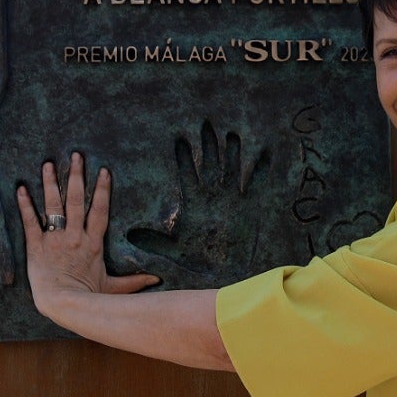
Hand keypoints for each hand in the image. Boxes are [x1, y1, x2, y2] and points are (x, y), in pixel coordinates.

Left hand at [17, 153, 158, 316]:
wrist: (63, 304)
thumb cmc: (88, 298)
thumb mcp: (114, 288)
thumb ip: (134, 281)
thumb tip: (157, 279)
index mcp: (93, 244)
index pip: (99, 211)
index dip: (102, 191)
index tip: (103, 171)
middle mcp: (74, 237)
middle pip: (77, 201)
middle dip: (77, 177)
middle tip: (75, 155)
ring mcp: (55, 240)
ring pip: (53, 206)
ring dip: (51, 184)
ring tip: (47, 164)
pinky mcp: (36, 246)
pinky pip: (30, 222)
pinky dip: (25, 206)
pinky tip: (20, 190)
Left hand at [126, 122, 270, 283]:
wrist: (224, 271)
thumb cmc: (198, 259)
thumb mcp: (175, 251)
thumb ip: (156, 242)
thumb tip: (130, 236)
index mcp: (195, 202)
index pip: (188, 175)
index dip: (184, 159)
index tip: (179, 141)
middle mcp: (213, 196)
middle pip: (210, 165)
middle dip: (208, 146)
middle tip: (205, 125)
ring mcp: (232, 198)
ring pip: (232, 169)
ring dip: (232, 153)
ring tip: (231, 135)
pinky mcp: (250, 206)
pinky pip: (257, 184)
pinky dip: (262, 169)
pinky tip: (266, 153)